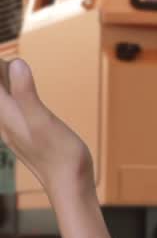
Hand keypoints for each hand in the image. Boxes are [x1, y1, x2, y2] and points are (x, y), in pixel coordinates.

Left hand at [0, 58, 92, 193]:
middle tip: (5, 59)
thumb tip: (16, 62)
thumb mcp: (43, 120)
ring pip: (2, 101)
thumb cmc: (59, 154)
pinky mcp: (27, 136)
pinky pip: (12, 109)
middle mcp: (6, 122)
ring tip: (7, 68)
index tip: (3, 52)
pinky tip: (22, 95)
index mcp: (6, 115)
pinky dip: (12, 95)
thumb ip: (27, 93)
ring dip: (2, 84)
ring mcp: (15, 130)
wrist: (69, 185)